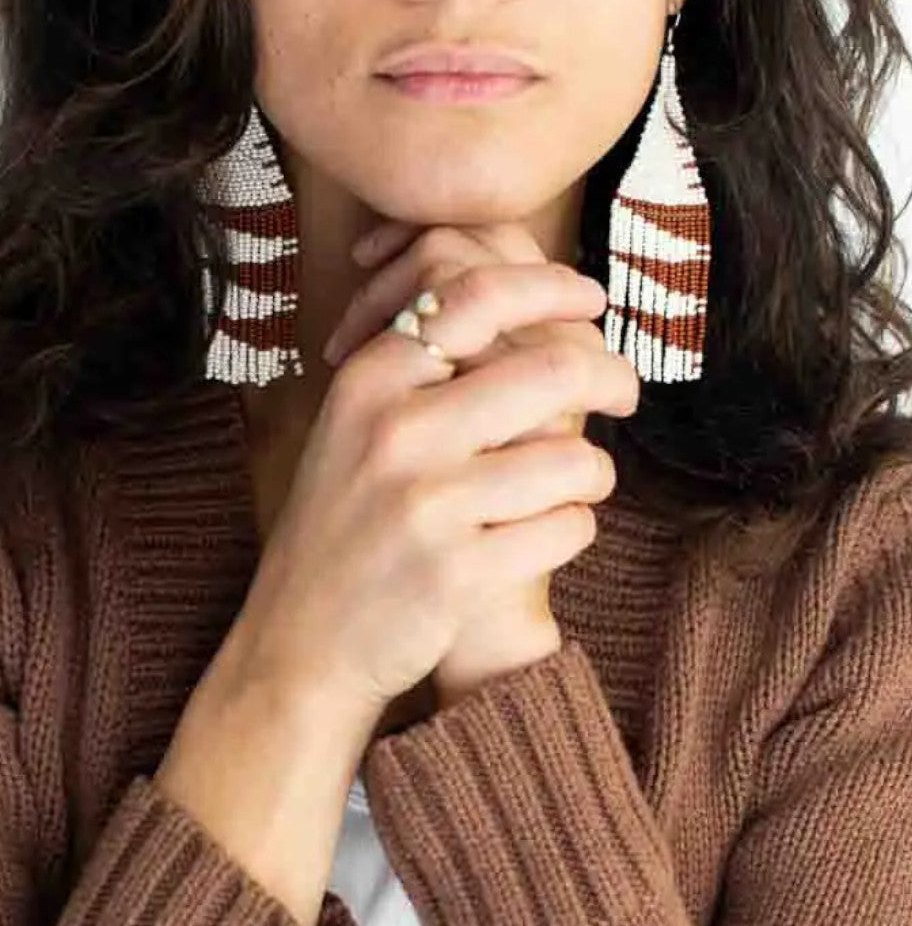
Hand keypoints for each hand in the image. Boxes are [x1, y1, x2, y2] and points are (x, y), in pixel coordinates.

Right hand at [323, 217, 631, 707]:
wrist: (301, 637)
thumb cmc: (348, 519)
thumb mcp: (356, 423)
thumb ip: (423, 361)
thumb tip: (527, 295)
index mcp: (370, 381)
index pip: (480, 295)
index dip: (554, 288)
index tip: (591, 301)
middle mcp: (395, 433)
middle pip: (553, 370)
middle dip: (613, 377)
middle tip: (624, 393)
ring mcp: (427, 505)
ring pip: (575, 459)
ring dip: (593, 473)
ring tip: (574, 484)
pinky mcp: (459, 574)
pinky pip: (569, 529)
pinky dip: (572, 529)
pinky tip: (542, 534)